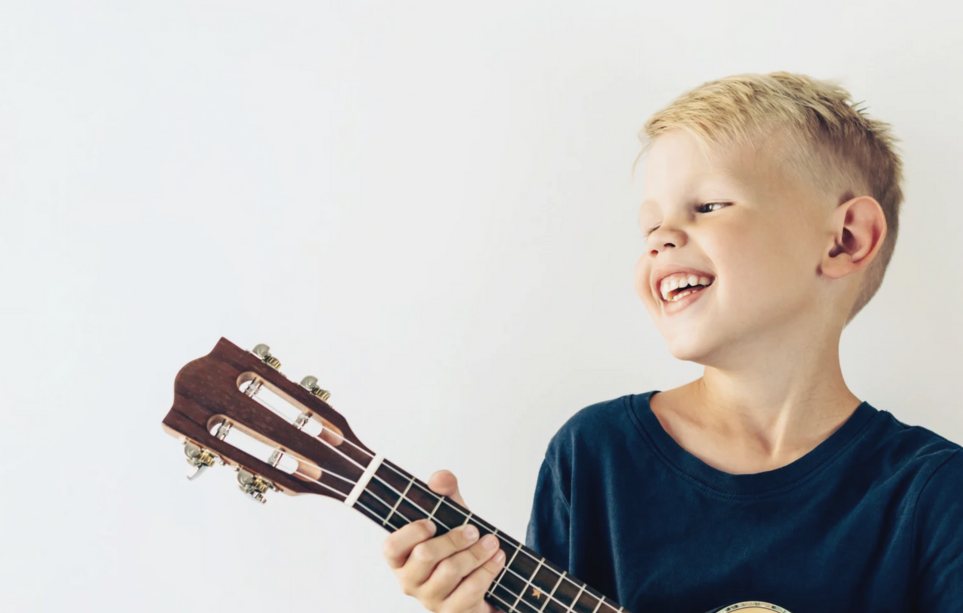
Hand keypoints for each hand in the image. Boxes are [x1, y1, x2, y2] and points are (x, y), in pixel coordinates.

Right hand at [382, 470, 505, 612]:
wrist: (480, 580)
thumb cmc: (457, 547)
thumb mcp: (451, 517)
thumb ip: (445, 494)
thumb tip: (441, 477)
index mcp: (400, 558)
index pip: (391, 547)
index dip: (410, 533)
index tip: (431, 522)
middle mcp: (410, 581)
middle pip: (425, 555)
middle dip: (454, 538)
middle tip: (474, 530)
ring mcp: (431, 600)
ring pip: (450, 571)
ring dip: (476, 553)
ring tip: (492, 542)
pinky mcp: (453, 612)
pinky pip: (470, 589)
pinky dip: (488, 570)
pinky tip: (497, 558)